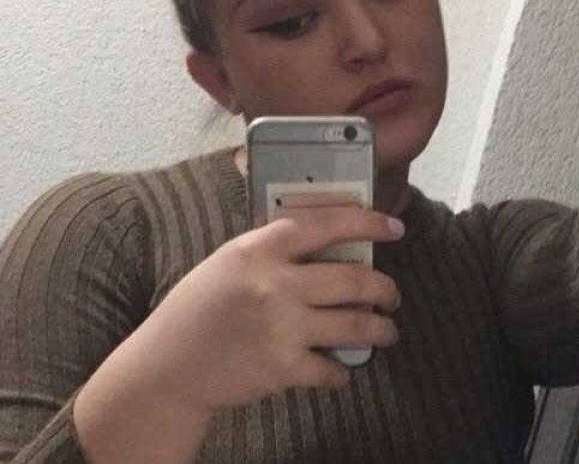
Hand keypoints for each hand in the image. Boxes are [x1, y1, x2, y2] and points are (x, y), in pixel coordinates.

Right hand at [125, 206, 403, 415]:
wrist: (166, 368)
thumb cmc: (199, 308)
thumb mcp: (231, 261)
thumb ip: (275, 250)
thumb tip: (333, 243)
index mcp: (260, 249)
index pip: (327, 224)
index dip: (368, 223)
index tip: (395, 227)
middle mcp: (275, 284)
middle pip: (355, 280)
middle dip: (386, 289)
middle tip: (392, 295)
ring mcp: (281, 327)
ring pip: (356, 325)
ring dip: (381, 330)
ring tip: (387, 331)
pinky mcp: (282, 368)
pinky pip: (332, 369)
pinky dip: (343, 372)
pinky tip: (342, 370)